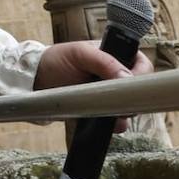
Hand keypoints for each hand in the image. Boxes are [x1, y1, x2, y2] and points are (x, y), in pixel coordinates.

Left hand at [35, 39, 154, 131]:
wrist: (35, 81)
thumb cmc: (56, 59)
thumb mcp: (79, 54)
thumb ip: (103, 61)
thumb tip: (127, 77)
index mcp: (114, 55)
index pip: (141, 64)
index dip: (142, 75)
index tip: (131, 84)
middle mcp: (115, 76)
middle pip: (140, 89)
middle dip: (133, 97)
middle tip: (119, 100)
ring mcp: (109, 95)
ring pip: (130, 108)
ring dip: (124, 112)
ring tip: (109, 111)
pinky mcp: (100, 112)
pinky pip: (116, 122)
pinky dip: (114, 124)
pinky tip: (104, 121)